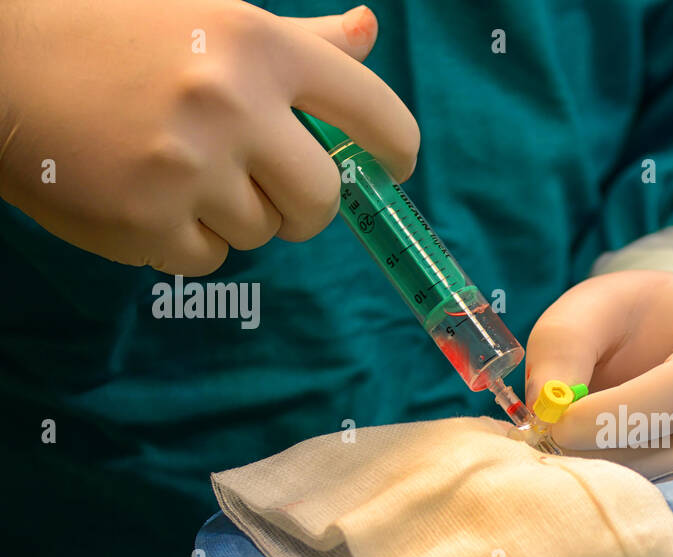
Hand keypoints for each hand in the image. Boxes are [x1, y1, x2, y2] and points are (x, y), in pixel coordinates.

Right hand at [0, 1, 417, 274]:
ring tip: (177, 169)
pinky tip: (147, 195)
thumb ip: (301, 42)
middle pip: (322, 199)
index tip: (393, 164)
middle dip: (302, 202)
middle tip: (259, 179)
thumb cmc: (117, 34)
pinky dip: (186, 241)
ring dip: (233, 215)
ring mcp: (189, 168)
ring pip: (263, 232)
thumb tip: (370, 32)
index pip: (375, 114)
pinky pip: (209, 260)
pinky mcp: (148, 221)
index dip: (397, 149)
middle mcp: (233, 104)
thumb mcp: (213, 20)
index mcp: (261, 47)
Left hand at [524, 270, 672, 475]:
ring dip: (632, 493)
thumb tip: (549, 407)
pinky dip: (654, 513)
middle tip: (559, 460)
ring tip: (584, 473)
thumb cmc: (640, 324)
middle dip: (617, 463)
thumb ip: (563, 345)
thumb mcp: (594, 309)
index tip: (556, 428)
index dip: (616, 417)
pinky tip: (615, 493)